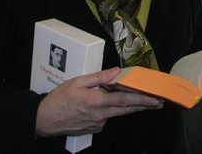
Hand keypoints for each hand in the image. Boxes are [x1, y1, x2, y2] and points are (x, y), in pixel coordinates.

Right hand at [35, 67, 163, 137]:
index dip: (142, 100)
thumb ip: (99, 77)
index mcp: (96, 101)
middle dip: (143, 106)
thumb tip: (115, 72)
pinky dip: (108, 110)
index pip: (124, 101)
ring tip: (131, 98)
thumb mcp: (77, 82)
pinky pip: (106, 117)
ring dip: (125, 106)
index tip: (154, 100)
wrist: (44, 120)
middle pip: (126, 110)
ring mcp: (97, 124)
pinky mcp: (94, 128)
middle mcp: (99, 115)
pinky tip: (100, 104)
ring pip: (116, 113)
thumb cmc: (58, 99)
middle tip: (157, 102)